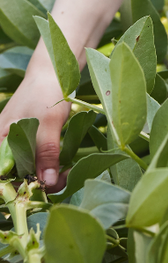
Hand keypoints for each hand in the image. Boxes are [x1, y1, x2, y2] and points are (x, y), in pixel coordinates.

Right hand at [0, 62, 69, 190]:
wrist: (52, 72)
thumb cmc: (45, 93)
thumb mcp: (48, 123)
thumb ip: (46, 153)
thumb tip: (47, 183)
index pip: (1, 178)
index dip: (18, 189)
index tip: (44, 190)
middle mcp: (2, 147)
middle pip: (14, 177)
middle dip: (37, 183)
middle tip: (63, 178)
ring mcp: (15, 145)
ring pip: (26, 171)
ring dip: (45, 177)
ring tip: (66, 172)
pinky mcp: (28, 144)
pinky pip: (34, 162)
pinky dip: (46, 167)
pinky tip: (62, 167)